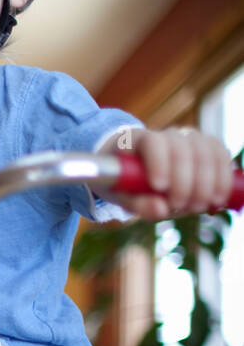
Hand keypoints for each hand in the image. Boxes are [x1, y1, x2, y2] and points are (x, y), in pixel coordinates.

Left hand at [92, 127, 235, 220]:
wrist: (135, 172)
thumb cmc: (125, 184)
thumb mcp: (122, 197)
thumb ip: (138, 204)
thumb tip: (161, 210)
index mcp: (137, 140)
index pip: (153, 143)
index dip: (159, 162)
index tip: (160, 187)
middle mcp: (166, 134)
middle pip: (182, 148)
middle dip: (185, 181)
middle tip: (179, 207)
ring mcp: (188, 138)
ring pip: (206, 150)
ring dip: (207, 182)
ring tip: (198, 207)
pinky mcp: (206, 147)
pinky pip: (220, 154)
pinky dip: (223, 177)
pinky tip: (218, 198)